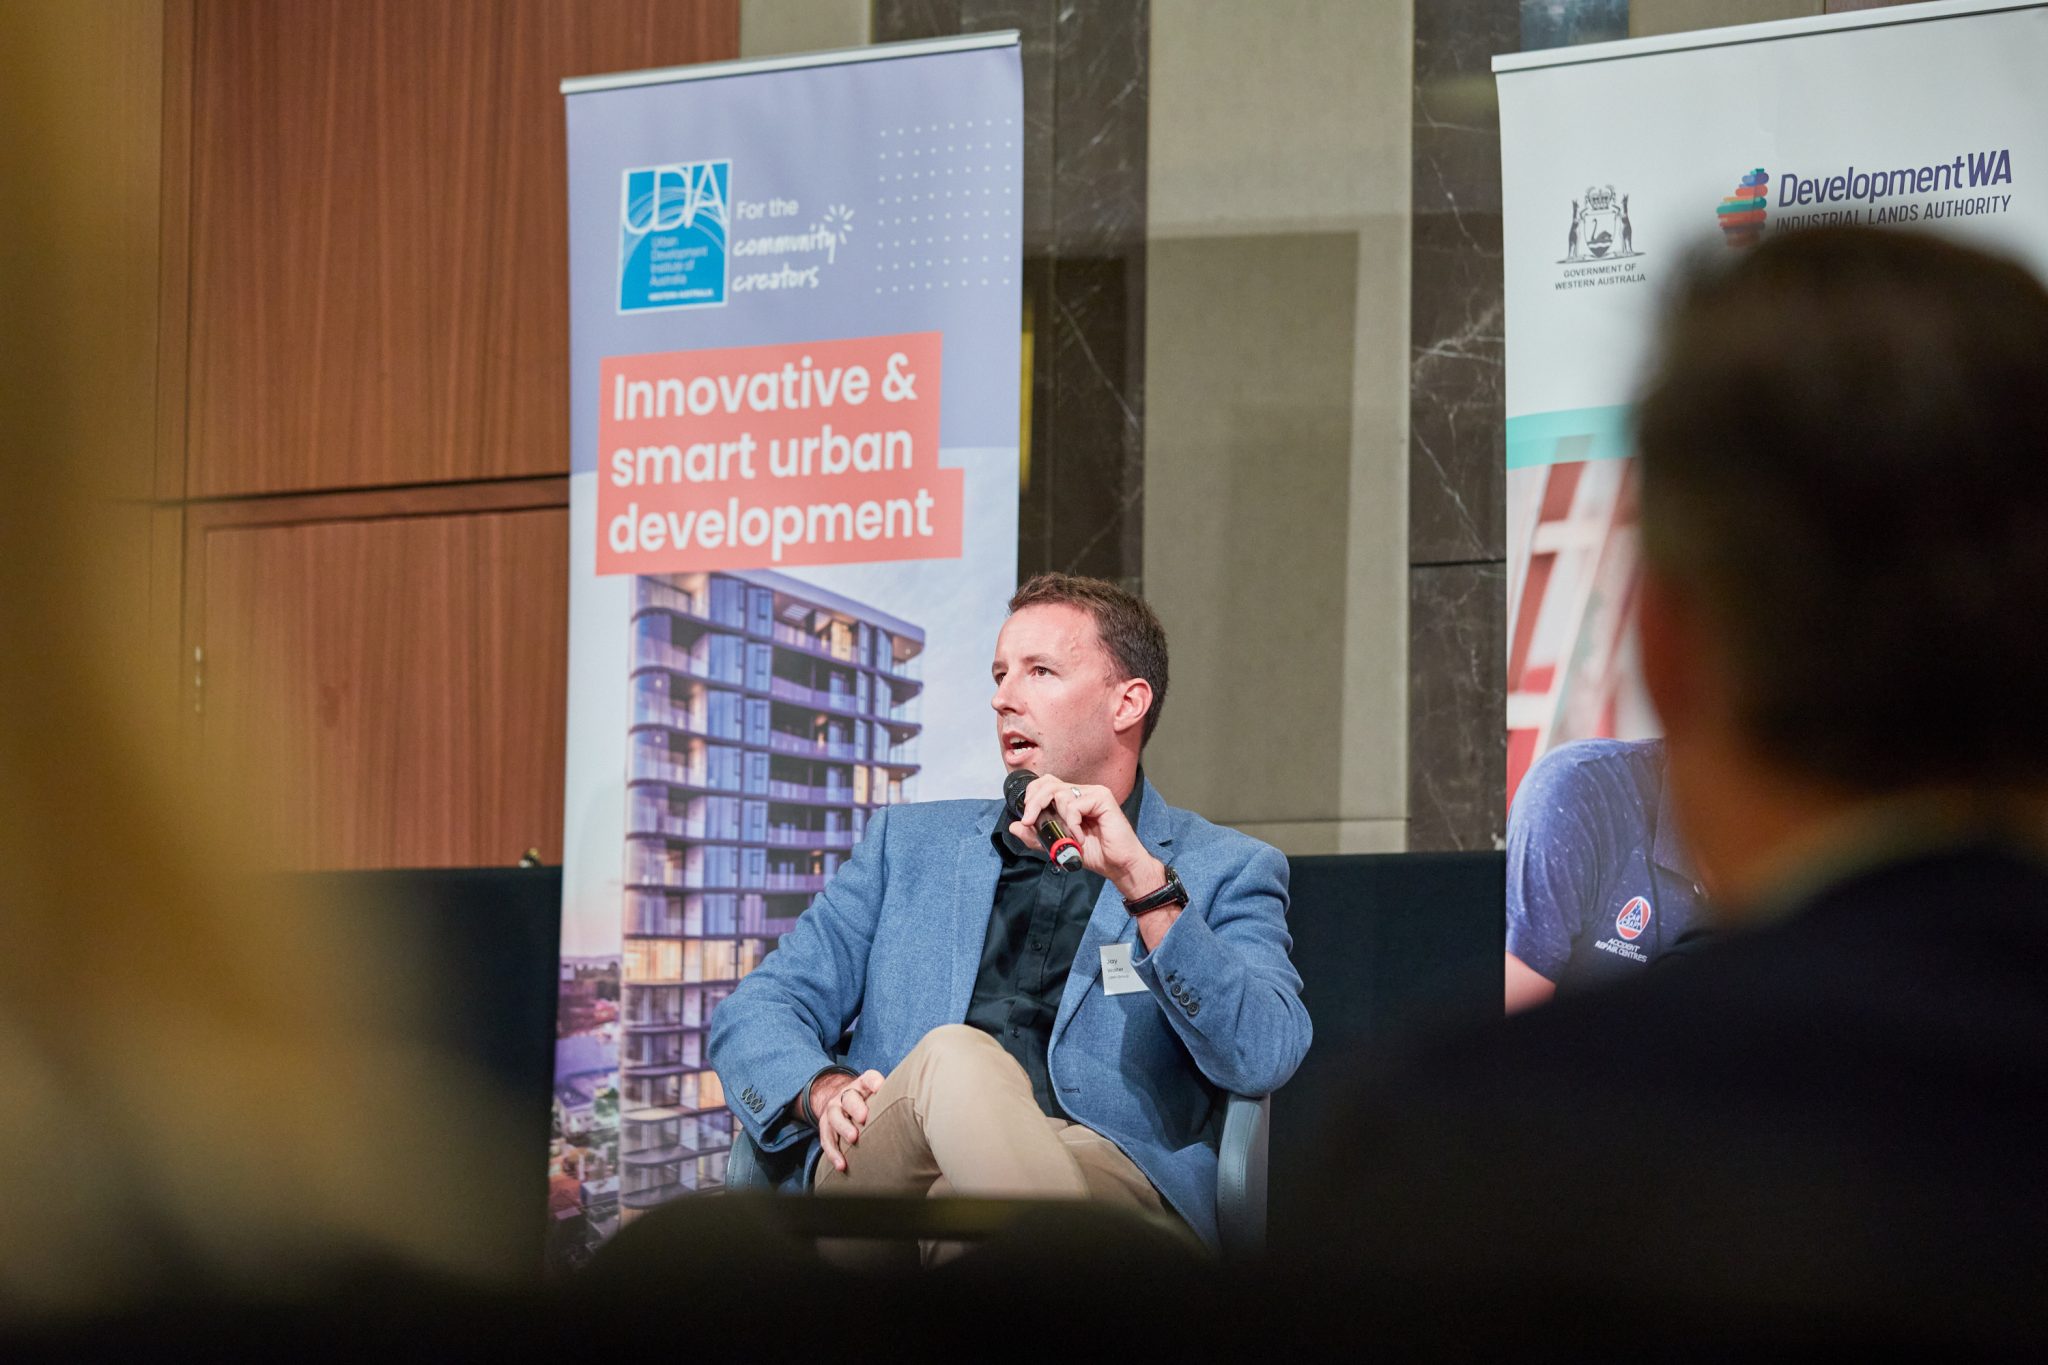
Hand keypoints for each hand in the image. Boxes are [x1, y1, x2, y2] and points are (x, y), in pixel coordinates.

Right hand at [811, 1068, 884, 1172]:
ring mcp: (833, 1110)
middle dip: (856, 1108)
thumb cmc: (869, 1103)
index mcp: (863, 1085)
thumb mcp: (878, 1096)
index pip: (869, 1079)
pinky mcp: (825, 1127)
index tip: (880, 1088)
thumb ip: (893, 1100)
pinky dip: (833, 1153)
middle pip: (849, 1098)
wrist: (841, 1102)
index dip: (874, 1082)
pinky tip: (841, 1165)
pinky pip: (827, 1140)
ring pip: (835, 1118)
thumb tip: (916, 1112)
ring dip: (843, 1128)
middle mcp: (845, 1095)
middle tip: (864, 1118)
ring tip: (853, 1139)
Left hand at [1008, 773, 1165, 902]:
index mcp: (1072, 799)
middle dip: (1034, 802)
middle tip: (1029, 821)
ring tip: (1069, 837)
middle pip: (1048, 783)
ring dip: (1059, 819)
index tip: (1026, 818)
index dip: (1032, 796)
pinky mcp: (1102, 798)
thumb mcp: (1058, 846)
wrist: (1118, 865)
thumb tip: (1014, 826)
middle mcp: (1082, 792)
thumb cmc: (1095, 853)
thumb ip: (1037, 837)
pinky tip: (1080, 837)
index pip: (1045, 784)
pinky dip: (1072, 824)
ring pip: (1060, 793)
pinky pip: (1075, 805)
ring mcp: (1093, 793)